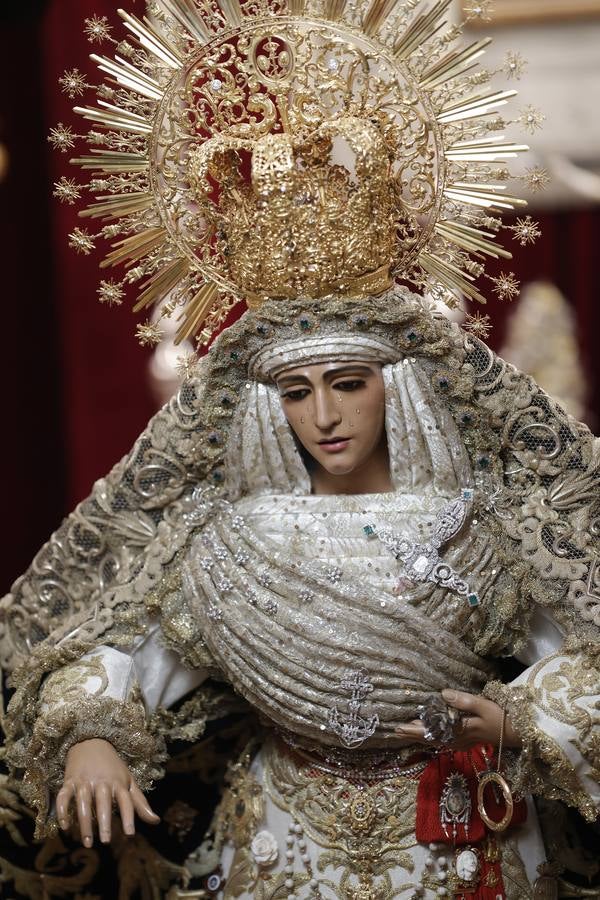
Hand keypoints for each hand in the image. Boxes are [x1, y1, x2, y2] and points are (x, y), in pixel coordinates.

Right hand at [56, 738, 159, 846]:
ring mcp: (85, 781)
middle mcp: (102, 782)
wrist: (92, 741)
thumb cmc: (113, 767)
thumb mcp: (128, 781)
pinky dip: (63, 810)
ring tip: (88, 842)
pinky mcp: (69, 781)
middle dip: (104, 822)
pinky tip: (65, 826)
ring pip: (84, 803)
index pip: (125, 801)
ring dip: (84, 823)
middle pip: (103, 803)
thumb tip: (156, 821)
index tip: (129, 834)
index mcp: (118, 783)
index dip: (128, 817)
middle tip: (106, 841)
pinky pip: (64, 796)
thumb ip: (139, 803)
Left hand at [395, 689, 521, 749]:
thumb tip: (442, 694)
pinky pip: (444, 742)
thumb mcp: (483, 705)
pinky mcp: (466, 741)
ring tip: (407, 732)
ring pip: (436, 741)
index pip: (432, 731)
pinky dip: (433, 739)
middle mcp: (458, 738)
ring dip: (421, 737)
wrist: (517, 733)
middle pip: (431, 738)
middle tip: (396, 731)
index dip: (415, 729)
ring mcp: (462, 742)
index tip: (400, 726)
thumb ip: (463, 700)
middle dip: (414, 735)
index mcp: (459, 729)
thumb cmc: (501, 717)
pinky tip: (430, 737)